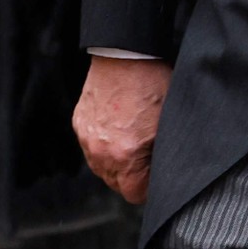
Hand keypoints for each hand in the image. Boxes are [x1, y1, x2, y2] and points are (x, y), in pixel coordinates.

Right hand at [73, 56, 172, 204]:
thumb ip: (161, 157)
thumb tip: (163, 175)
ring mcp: (86, 138)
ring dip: (117, 163)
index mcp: (126, 155)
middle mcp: (101, 152)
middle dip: (133, 176)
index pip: (134, 194)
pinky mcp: (79, 124)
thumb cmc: (152, 84)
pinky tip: (118, 130)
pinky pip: (91, 148)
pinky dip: (104, 145)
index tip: (155, 179)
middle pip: (116, 184)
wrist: (124, 54)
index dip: (148, 189)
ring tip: (132, 142)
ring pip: (102, 168)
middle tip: (147, 159)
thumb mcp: (167, 125)